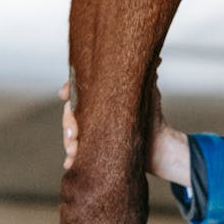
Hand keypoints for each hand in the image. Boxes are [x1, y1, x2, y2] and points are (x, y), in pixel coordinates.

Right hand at [58, 80, 189, 184]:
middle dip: (68, 123)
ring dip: (68, 143)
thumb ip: (147, 77)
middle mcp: (93, 115)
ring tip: (74, 150)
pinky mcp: (92, 151)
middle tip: (74, 134)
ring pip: (70, 135)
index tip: (63, 94)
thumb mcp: (149, 96)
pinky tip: (70, 163)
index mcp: (101, 99)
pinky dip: (71, 159)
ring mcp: (91, 133)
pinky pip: (76, 154)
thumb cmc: (153, 119)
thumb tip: (157, 60)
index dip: (68, 89)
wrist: (160, 149)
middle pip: (70, 114)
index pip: (79, 90)